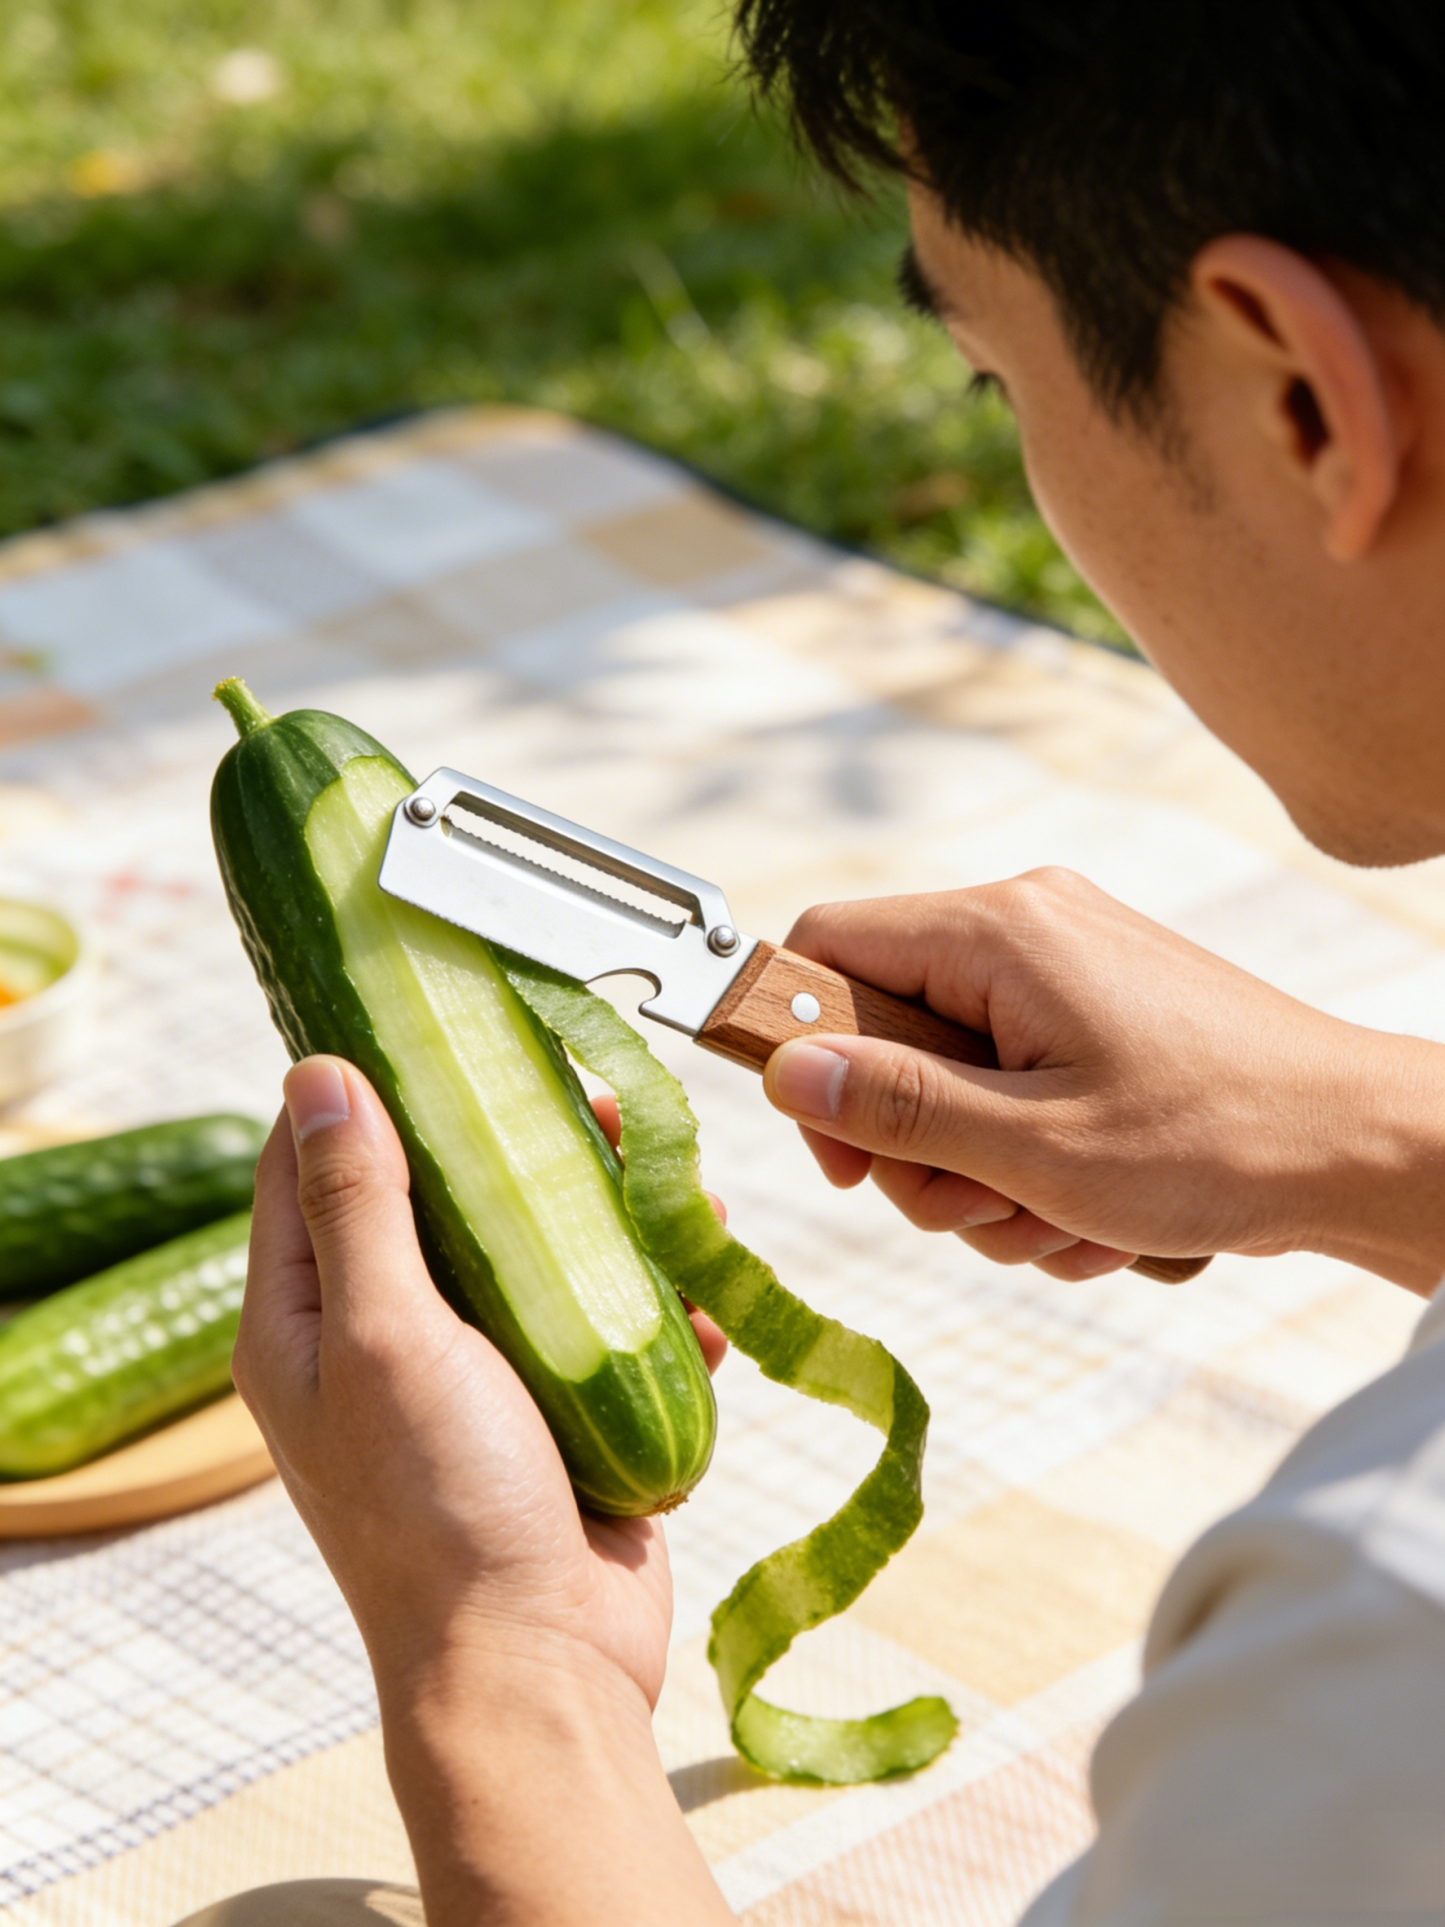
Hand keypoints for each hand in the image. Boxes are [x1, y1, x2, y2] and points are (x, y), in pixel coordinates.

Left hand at [236, 1058, 733, 1925]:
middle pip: (441, 1197)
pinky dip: (650, 1307)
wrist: (541, 1668)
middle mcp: (380, 1341)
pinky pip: (600, 1330)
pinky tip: (700, 1295)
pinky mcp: (552, 1415)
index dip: (368, 1085)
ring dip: (603, 1219)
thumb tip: (320, 1075)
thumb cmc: (443, 1512)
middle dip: (517, 1143)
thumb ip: (359, 1205)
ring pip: (534, 1256)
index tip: (435, 1019)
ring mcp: (472, 1380)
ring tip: (674, 1183)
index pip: (312, 1165)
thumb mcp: (385, 1335)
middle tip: (588, 1093)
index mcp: (305, 1321)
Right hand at [762, 870, 1444, 1291]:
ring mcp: (1067, 971)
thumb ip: (898, 1107)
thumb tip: (784, 1071)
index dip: (803, 1051)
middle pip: (885, 1032)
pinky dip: (1031, 1164)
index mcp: (1001, 932)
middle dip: (916, 1146)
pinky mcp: (1098, 1015)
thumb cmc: (1218, 1143)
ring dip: (980, 1175)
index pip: (827, 947)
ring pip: (948, 1081)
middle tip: (977, 1204)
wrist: (1363, 1150)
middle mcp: (1027, 929)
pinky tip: (1090, 1210)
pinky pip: (1011, 1089)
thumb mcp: (1035, 1149)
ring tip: (1056, 1217)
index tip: (841, 1152)